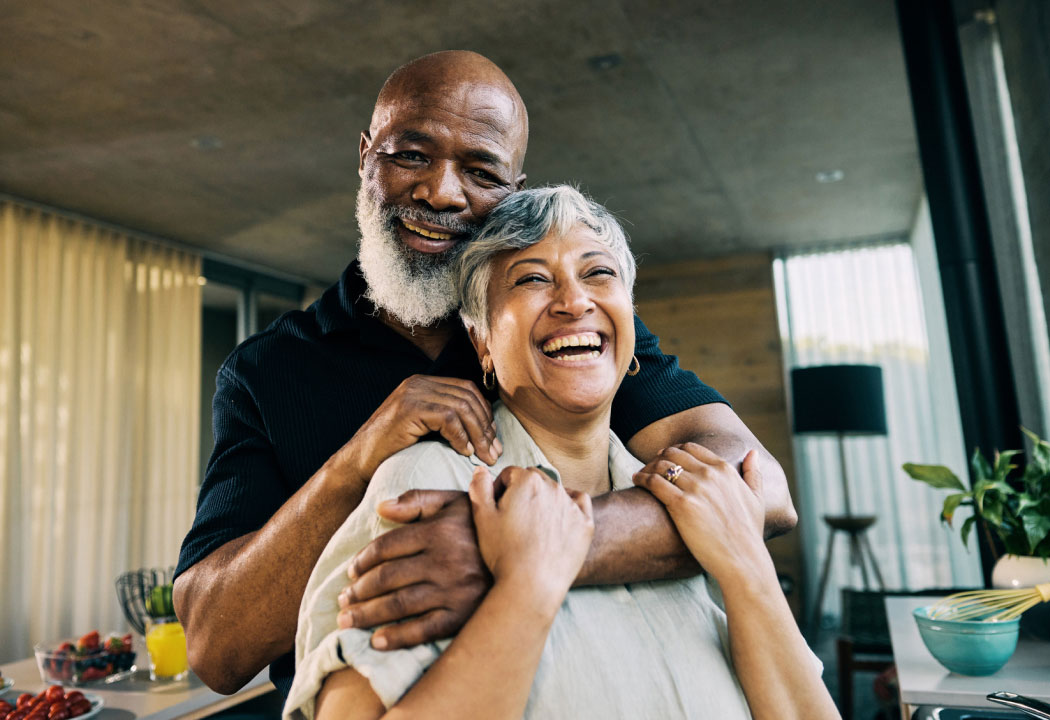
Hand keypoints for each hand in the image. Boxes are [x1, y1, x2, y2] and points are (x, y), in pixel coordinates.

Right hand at [337, 375, 501, 480]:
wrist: (358, 463)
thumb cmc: (391, 452)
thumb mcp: (422, 429)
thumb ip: (444, 419)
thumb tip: (482, 428)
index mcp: (423, 384)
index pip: (466, 389)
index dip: (484, 413)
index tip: (492, 439)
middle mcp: (418, 383)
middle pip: (467, 396)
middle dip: (485, 425)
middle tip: (494, 451)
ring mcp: (412, 394)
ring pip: (461, 407)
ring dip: (477, 434)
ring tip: (483, 456)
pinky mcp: (409, 409)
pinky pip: (447, 418)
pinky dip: (460, 436)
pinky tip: (464, 452)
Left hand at [337, 490, 490, 649]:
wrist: (529, 559)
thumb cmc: (485, 529)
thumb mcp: (456, 503)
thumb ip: (418, 500)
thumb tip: (380, 507)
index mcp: (439, 531)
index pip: (387, 546)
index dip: (364, 560)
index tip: (352, 571)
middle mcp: (444, 560)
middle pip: (388, 577)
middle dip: (359, 591)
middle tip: (343, 599)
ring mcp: (453, 590)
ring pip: (399, 604)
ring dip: (368, 615)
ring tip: (348, 621)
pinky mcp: (463, 615)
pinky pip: (424, 629)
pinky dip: (398, 637)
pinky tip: (377, 641)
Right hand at [469, 466, 593, 609]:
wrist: (532, 585)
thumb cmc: (504, 552)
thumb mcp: (482, 518)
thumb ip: (480, 488)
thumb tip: (481, 470)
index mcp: (527, 481)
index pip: (510, 474)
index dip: (500, 490)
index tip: (496, 509)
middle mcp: (553, 486)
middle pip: (534, 479)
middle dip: (523, 492)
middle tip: (514, 519)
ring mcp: (571, 505)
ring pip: (555, 491)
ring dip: (544, 501)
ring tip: (533, 527)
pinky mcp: (585, 523)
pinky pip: (580, 503)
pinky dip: (569, 507)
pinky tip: (558, 521)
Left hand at [632, 445, 765, 582]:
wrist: (742, 560)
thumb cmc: (748, 534)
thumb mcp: (756, 499)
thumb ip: (753, 474)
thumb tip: (752, 453)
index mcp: (725, 469)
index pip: (691, 448)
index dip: (674, 450)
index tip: (665, 458)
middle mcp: (710, 474)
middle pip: (673, 453)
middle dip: (658, 457)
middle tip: (649, 466)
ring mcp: (696, 488)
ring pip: (660, 465)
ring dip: (647, 467)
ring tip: (640, 475)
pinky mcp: (682, 504)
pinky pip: (654, 482)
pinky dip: (642, 478)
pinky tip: (637, 481)